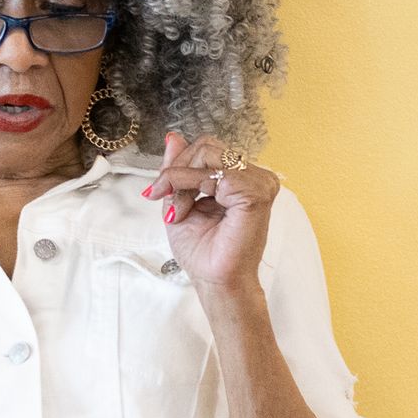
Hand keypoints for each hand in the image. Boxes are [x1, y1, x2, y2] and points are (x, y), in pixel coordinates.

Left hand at [143, 130, 279, 297]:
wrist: (214, 280)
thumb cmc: (203, 251)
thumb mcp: (180, 199)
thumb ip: (178, 167)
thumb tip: (173, 136)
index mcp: (241, 177)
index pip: (207, 148)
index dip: (178, 165)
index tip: (158, 191)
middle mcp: (254, 176)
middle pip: (206, 147)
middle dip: (177, 172)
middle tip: (169, 204)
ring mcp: (259, 182)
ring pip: (206, 154)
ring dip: (181, 182)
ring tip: (179, 212)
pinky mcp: (256, 193)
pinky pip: (213, 172)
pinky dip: (188, 187)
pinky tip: (187, 211)